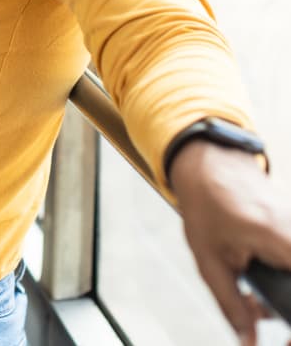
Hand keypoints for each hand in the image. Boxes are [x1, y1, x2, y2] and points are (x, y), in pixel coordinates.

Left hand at [170, 140, 290, 343]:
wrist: (211, 163)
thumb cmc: (207, 203)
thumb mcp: (210, 259)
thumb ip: (232, 304)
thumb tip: (248, 342)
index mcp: (285, 242)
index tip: (286, 343)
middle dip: (286, 311)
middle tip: (272, 329)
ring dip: (284, 297)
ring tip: (258, 305)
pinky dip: (284, 280)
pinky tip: (262, 283)